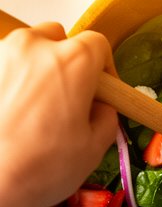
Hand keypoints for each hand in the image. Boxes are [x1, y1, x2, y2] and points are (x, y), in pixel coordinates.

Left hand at [0, 23, 116, 206]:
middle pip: (58, 38)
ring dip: (34, 72)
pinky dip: (8, 84)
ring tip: (34, 110)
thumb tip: (99, 107)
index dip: (104, 69)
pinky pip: (2, 69)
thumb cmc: (42, 168)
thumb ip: (105, 116)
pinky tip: (10, 116)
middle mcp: (33, 46)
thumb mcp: (94, 148)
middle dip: (66, 63)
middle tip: (67, 99)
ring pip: (25, 52)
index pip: (98, 45)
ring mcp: (0, 56)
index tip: (102, 92)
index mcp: (73, 60)